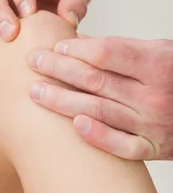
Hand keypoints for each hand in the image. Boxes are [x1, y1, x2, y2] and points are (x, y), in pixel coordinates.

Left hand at [28, 36, 172, 159]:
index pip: (106, 53)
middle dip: (59, 70)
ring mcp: (154, 124)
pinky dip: (99, 137)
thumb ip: (122, 49)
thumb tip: (78, 43)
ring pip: (100, 111)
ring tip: (35, 93)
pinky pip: (122, 146)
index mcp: (158, 64)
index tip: (55, 46)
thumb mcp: (160, 51)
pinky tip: (74, 126)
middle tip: (32, 62)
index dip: (77, 49)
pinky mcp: (154, 149)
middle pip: (96, 80)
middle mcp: (155, 94)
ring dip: (63, 101)